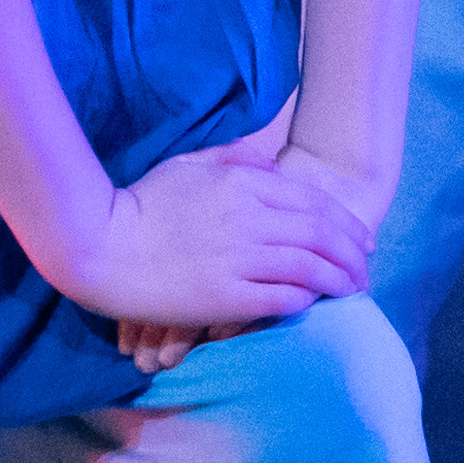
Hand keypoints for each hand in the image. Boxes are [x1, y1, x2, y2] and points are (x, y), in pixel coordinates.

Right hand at [54, 137, 373, 346]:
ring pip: (311, 266)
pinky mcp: (225, 294)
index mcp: (241, 182)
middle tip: (367, 269)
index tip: (362, 240)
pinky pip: (283, 297)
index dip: (346, 223)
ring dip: (340, 280)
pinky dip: (306, 300)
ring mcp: (238, 256)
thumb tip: (263, 158)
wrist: (96, 246)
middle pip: (322, 233)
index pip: (313, 201)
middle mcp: (247, 216)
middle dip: (354, 253)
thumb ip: (228, 157)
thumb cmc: (137, 205)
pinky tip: (313, 305)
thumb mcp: (185, 167)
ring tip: (352, 291)